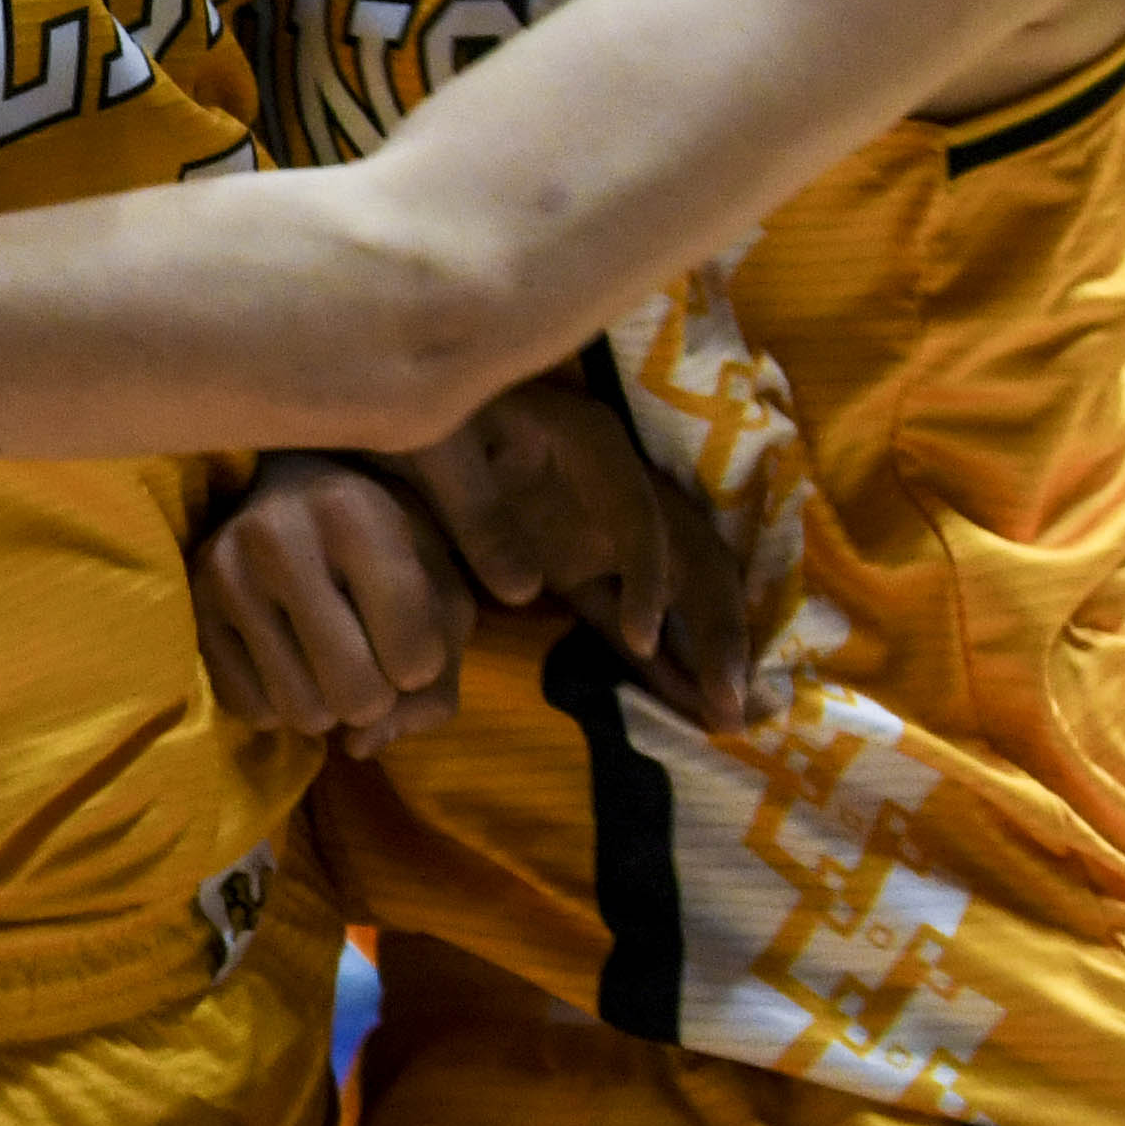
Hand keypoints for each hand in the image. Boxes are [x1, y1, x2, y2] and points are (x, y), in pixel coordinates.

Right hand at [192, 453, 471, 757]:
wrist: (295, 487)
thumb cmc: (386, 543)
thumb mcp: (439, 588)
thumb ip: (440, 673)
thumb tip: (362, 745)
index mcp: (356, 513)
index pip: (413, 656)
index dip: (424, 668)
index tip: (413, 639)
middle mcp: (278, 535)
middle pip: (356, 695)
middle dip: (377, 698)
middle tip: (370, 661)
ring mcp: (223, 570)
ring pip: (300, 711)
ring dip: (327, 707)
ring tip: (327, 661)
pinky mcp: (190, 602)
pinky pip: (248, 708)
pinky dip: (277, 703)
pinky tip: (286, 659)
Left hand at [399, 376, 752, 729]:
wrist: (395, 405)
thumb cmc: (419, 414)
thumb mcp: (436, 448)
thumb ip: (476, 511)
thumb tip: (526, 592)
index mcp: (590, 444)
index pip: (642, 514)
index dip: (649, 575)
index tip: (640, 639)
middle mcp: (615, 487)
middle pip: (690, 553)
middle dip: (717, 626)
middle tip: (729, 703)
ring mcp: (602, 528)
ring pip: (677, 589)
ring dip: (703, 649)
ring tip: (727, 720)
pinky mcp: (578, 562)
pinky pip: (627, 611)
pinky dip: (655, 656)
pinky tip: (684, 705)